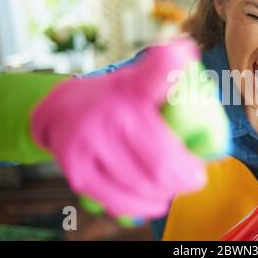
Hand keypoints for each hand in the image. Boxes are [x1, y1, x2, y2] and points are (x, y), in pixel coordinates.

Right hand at [31, 36, 206, 218]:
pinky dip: (143, 206)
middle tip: (195, 178)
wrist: (59, 112)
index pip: (158, 79)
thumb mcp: (138, 77)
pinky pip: (119, 201)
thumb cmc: (113, 98)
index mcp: (132, 90)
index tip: (198, 109)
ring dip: (168, 193)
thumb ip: (163, 70)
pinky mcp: (78, 172)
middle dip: (187, 178)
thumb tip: (187, 51)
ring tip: (174, 188)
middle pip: (162, 164)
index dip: (175, 81)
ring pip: (143, 187)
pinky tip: (154, 202)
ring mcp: (90, 146)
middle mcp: (110, 116)